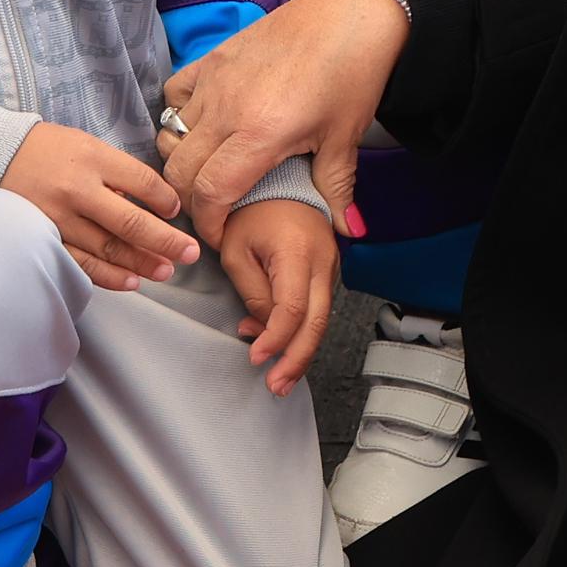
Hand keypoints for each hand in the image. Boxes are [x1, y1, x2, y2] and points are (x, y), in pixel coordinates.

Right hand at [5, 120, 201, 290]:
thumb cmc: (50, 150)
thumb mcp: (87, 146)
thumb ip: (118, 173)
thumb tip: (155, 204)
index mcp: (92, 158)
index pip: (143, 183)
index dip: (167, 200)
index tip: (176, 211)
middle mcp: (77, 190)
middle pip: (131, 222)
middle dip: (166, 241)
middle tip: (190, 253)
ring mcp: (59, 218)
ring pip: (108, 248)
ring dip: (141, 263)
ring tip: (166, 271)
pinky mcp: (44, 238)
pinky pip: (80, 263)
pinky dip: (108, 275)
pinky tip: (131, 282)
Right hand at [159, 0, 403, 243]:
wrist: (350, 11)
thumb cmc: (353, 73)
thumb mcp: (346, 136)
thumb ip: (337, 188)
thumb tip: (347, 230)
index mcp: (259, 134)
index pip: (209, 193)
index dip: (209, 224)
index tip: (220, 237)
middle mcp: (226, 109)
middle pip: (180, 171)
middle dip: (191, 201)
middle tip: (214, 211)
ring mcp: (214, 80)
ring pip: (171, 135)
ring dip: (182, 161)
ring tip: (208, 172)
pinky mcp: (212, 58)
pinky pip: (175, 95)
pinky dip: (178, 116)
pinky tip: (203, 126)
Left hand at [222, 196, 340, 393]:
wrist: (278, 180)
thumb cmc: (250, 210)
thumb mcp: (235, 251)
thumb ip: (251, 291)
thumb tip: (262, 326)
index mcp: (297, 252)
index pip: (292, 310)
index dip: (275, 340)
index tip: (255, 357)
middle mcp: (322, 260)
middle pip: (317, 322)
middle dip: (296, 359)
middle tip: (277, 385)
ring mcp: (330, 264)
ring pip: (321, 318)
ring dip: (300, 349)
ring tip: (279, 377)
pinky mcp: (327, 268)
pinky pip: (319, 306)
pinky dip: (303, 330)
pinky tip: (282, 346)